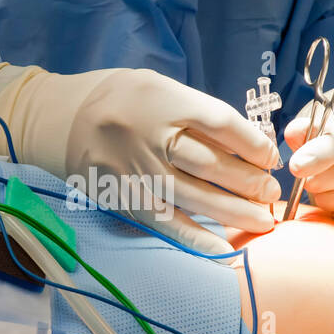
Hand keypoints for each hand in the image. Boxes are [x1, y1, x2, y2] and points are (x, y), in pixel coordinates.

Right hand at [0, 63, 281, 254]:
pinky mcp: (121, 197)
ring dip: (232, 212)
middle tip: (273, 195)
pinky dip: (194, 236)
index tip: (272, 158)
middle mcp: (148, 135)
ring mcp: (133, 170)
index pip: (218, 122)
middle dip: (248, 182)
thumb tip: (248, 144)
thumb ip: (197, 112)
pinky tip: (222, 246)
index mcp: (161, 100)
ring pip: (191, 196)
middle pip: (208, 163)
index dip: (252, 143)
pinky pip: (163, 221)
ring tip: (263, 221)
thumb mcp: (159, 87)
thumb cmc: (121, 99)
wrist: (60, 118)